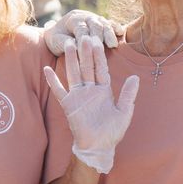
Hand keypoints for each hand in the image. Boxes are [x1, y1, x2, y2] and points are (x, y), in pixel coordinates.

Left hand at [41, 10, 117, 54]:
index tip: (88, 51)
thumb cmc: (55, 39)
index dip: (85, 40)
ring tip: (113, 45)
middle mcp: (84, 16)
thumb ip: (64, 43)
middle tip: (104, 48)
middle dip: (100, 36)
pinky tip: (120, 33)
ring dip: (109, 33)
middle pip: (95, 24)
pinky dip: (115, 27)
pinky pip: (110, 23)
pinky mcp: (101, 22)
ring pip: (104, 23)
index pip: (81, 28)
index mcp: (72, 19)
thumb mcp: (55, 41)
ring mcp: (94, 18)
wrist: (56, 34)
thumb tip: (75, 45)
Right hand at [43, 34, 139, 171]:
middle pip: (87, 67)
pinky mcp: (69, 105)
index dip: (99, 56)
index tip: (98, 41)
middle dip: (85, 52)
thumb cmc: (112, 132)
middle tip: (83, 36)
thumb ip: (129, 95)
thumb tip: (135, 77)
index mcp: (104, 90)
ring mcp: (78, 96)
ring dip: (71, 60)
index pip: (101, 69)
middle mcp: (90, 90)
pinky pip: (59, 90)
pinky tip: (47, 69)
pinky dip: (53, 80)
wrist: (98, 147)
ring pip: (74, 74)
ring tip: (68, 44)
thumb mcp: (124, 112)